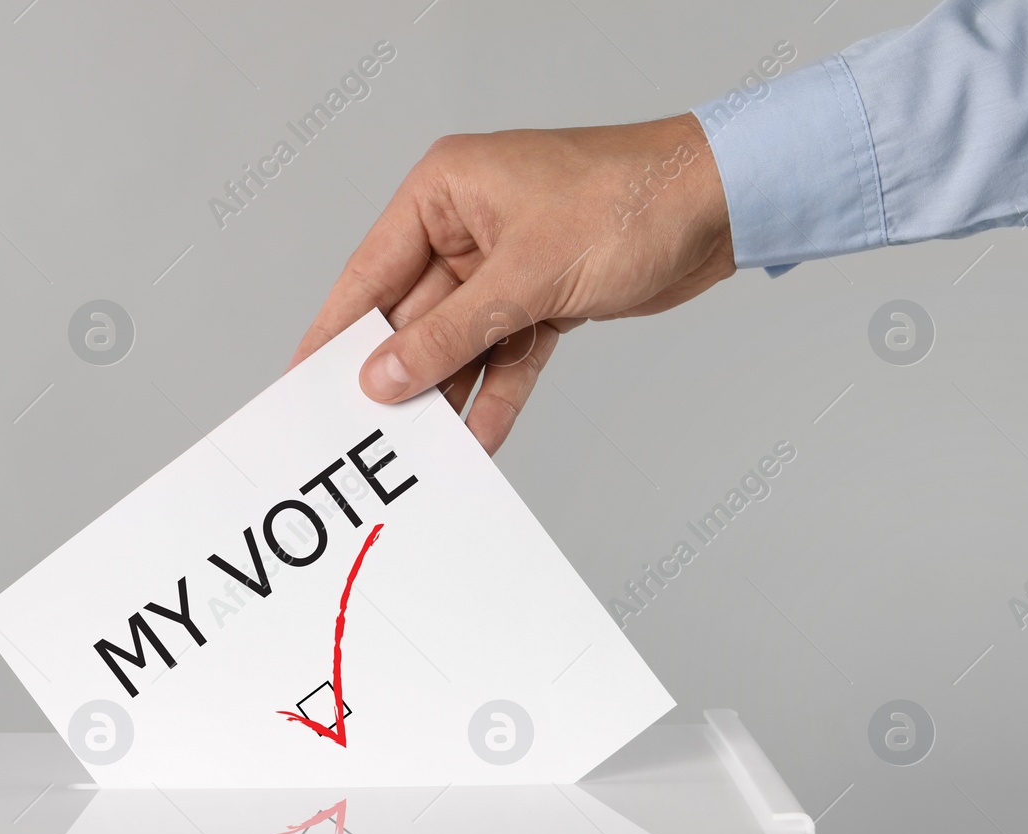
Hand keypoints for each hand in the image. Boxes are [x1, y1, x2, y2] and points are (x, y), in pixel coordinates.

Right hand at [289, 114, 733, 453]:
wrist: (722, 205)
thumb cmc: (629, 199)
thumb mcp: (524, 276)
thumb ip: (448, 334)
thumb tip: (385, 377)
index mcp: (445, 192)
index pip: (371, 272)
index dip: (336, 330)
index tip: (304, 378)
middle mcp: (467, 226)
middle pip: (413, 316)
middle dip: (398, 374)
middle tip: (365, 430)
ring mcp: (504, 265)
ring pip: (458, 343)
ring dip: (446, 392)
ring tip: (419, 447)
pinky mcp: (541, 298)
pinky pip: (504, 355)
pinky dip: (495, 393)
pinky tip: (477, 436)